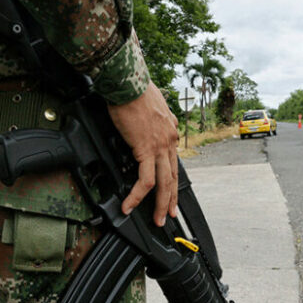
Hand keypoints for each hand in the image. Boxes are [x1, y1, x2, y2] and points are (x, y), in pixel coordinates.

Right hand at [108, 81, 178, 226]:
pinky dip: (136, 195)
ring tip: (156, 220)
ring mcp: (160, 146)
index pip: (173, 162)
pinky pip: (144, 179)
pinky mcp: (146, 149)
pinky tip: (129, 205)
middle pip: (173, 176)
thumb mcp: (150, 108)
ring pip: (164, 183)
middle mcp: (169, 140)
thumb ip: (150, 123)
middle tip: (169, 215)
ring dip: (159, 204)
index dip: (172, 180)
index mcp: (170, 131)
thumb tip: (141, 130)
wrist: (128, 83)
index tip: (170, 193)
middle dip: (171, 199)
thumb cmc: (134, 91)